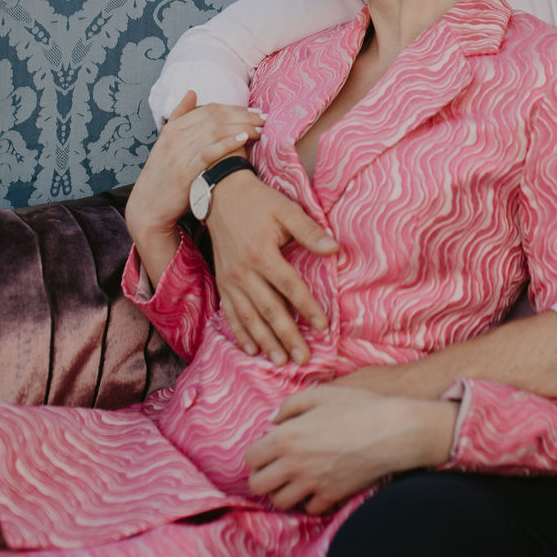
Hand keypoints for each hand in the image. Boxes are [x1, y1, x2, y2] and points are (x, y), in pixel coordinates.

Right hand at [125, 91, 265, 246]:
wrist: (147, 207)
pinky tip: (244, 138)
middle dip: (243, 115)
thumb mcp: (167, 143)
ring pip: (215, 132)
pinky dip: (228, 143)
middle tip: (264, 117)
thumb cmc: (163, 175)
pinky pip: (209, 152)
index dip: (234, 107)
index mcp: (172, 128)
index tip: (254, 110)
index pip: (209, 109)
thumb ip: (180, 117)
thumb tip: (192, 92)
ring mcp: (178, 154)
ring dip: (241, 126)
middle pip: (215, 118)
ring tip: (261, 128)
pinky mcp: (184, 173)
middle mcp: (175, 138)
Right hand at [207, 171, 337, 365]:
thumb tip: (335, 249)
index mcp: (261, 254)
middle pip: (269, 310)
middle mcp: (243, 272)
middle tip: (304, 359)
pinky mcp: (222, 283)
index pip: (289, 287)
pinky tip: (252, 349)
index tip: (324, 327)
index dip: (308, 307)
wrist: (222, 196)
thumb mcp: (286, 209)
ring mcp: (230, 280)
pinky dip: (241, 333)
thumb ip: (309, 231)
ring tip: (281, 361)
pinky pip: (230, 313)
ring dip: (266, 341)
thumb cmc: (259, 202)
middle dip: (288, 336)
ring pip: (249, 318)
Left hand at [245, 385, 458, 514]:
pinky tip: (317, 486)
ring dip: (283, 491)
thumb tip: (272, 422)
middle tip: (275, 469)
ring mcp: (312, 484)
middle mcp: (294, 464)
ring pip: (280, 502)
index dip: (257, 454)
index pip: (251, 459)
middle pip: (258, 486)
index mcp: (286, 438)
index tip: (267, 451)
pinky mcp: (331, 496)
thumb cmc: (356, 407)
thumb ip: (290, 405)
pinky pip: (310, 508)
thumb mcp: (320, 394)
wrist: (391, 431)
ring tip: (294, 479)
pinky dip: (310, 500)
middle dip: (263, 478)